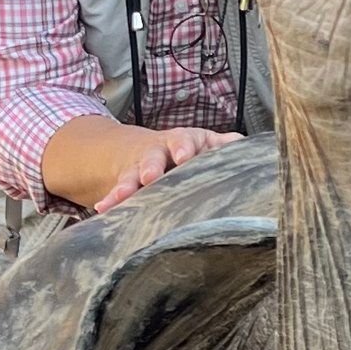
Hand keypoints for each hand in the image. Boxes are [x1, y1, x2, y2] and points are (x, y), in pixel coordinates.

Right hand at [91, 123, 240, 211]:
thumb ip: (224, 146)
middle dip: (151, 166)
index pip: (185, 140)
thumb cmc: (184, 149)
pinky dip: (110, 199)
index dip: (184, 147)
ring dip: (127, 186)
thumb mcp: (204, 143)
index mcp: (183, 141)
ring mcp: (140, 168)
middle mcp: (159, 152)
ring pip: (132, 175)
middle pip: (153, 156)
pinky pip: (118, 192)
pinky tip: (103, 208)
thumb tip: (247, 145)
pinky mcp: (127, 184)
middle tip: (150, 176)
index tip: (184, 156)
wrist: (143, 148)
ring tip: (121, 196)